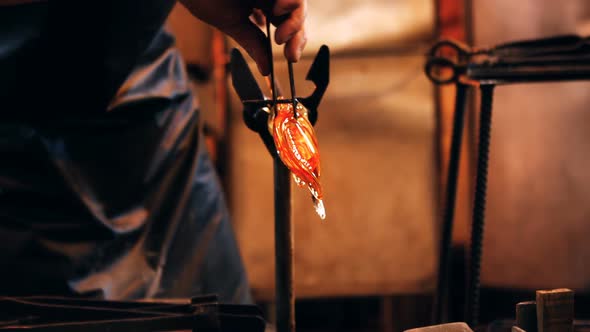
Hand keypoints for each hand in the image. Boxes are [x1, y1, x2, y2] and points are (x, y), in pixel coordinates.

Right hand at [179, 0, 307, 75]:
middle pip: (297, 14)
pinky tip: (279, 10)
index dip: (293, 40)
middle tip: (290, 55)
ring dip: (296, 22)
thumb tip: (266, 69)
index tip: (291, 57)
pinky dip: (290, 2)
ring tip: (281, 37)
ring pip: (297, 2)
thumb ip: (253, 44)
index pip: (287, 23)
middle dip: (298, 36)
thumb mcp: (232, 24)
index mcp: (262, 3)